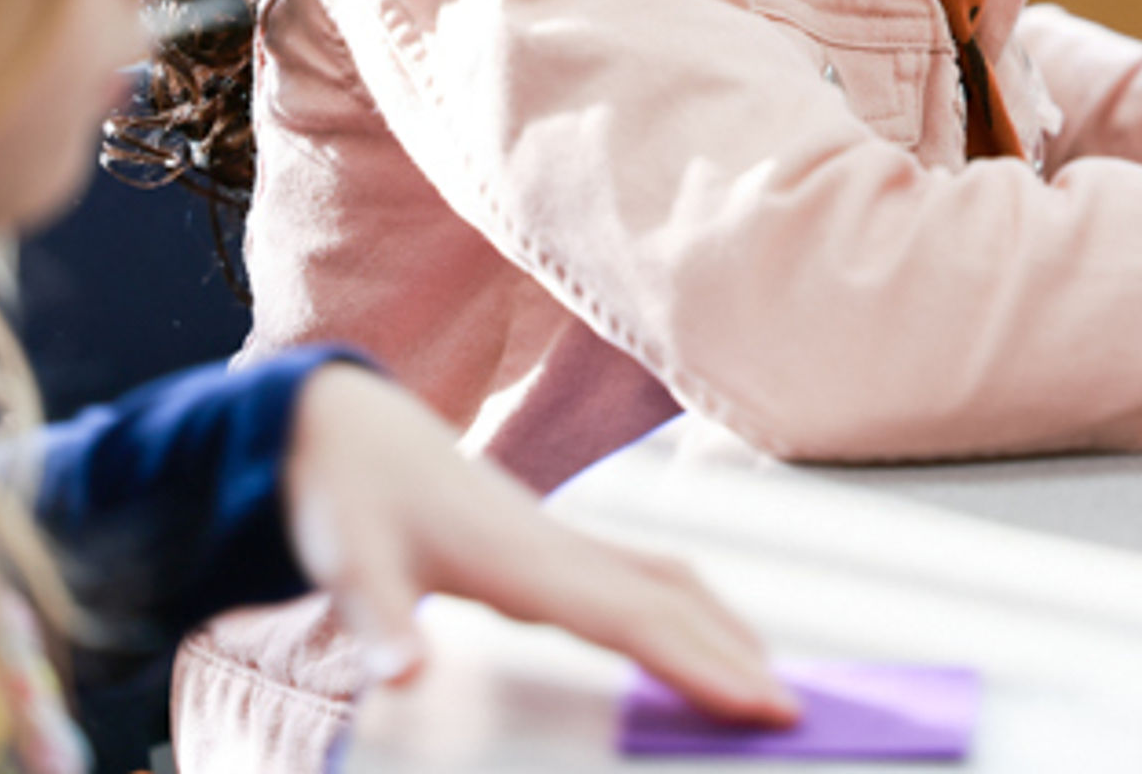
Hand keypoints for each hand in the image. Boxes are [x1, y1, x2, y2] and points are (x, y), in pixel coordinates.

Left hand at [284, 363, 793, 724]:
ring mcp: (562, 539)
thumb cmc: (348, 498)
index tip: (762, 701)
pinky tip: (693, 634)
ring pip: (670, 579)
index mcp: (525, 561)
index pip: (637, 621)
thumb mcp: (348, 565)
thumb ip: (378, 624)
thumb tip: (402, 678)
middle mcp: (561, 546)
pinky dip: (689, 606)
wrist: (348, 430)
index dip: (703, 663)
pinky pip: (645, 575)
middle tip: (793, 712)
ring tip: (765, 678)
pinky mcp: (553, 541)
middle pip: (674, 600)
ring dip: (723, 625)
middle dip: (737, 654)